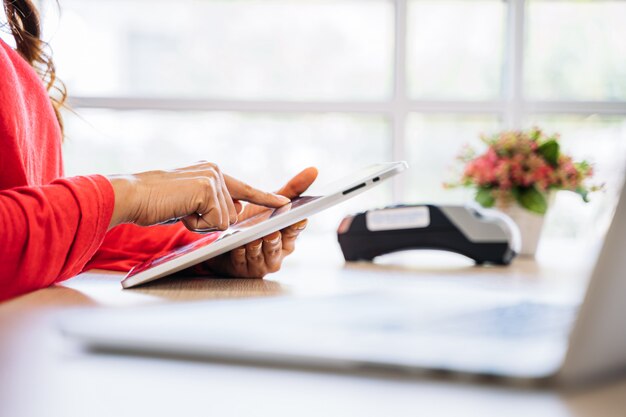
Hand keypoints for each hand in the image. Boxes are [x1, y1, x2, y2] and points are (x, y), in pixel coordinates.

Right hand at [107, 161, 289, 230]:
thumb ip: (214, 203)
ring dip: (202, 224)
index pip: (244, 188)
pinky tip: (181, 212)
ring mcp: (212, 178)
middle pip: (232, 214)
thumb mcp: (191, 202)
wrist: (132, 196)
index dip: (264, 197)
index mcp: (211, 172)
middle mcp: (215, 171)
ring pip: (225, 220)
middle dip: (209, 222)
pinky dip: (198, 225)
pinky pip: (216, 222)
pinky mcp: (208, 189)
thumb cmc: (156, 203)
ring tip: (180, 210)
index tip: (284, 201)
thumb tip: (236, 210)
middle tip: (183, 212)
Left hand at [204, 167, 317, 277]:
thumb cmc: (254, 222)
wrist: (227, 241)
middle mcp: (278, 251)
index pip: (295, 230)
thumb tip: (314, 170)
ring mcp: (261, 262)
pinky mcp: (244, 269)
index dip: (296, 225)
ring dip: (256, 245)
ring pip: (260, 253)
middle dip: (275, 239)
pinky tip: (236, 245)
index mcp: (288, 236)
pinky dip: (239, 252)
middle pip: (278, 245)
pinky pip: (242, 260)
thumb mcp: (271, 203)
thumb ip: (293, 188)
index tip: (298, 218)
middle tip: (272, 231)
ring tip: (252, 238)